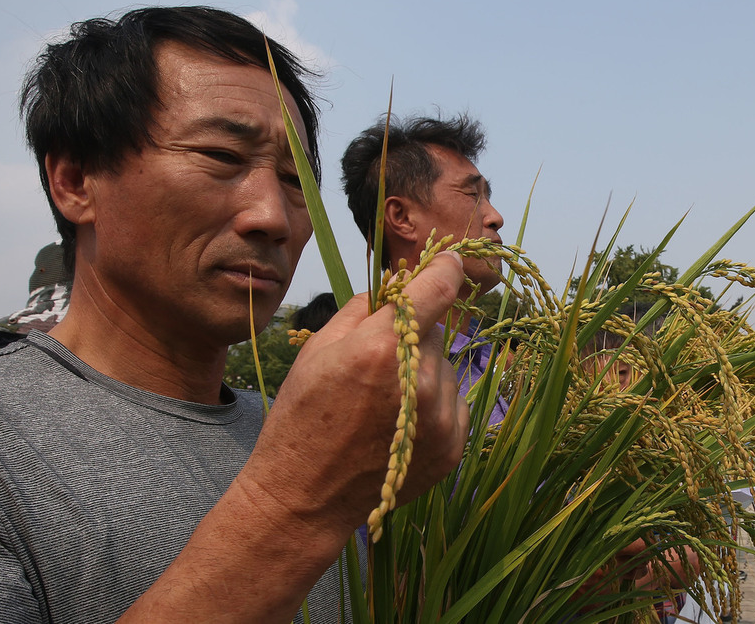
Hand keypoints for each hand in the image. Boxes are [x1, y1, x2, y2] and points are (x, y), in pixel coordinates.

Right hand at [242, 251, 469, 542]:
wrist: (305, 495)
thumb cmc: (302, 416)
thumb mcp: (319, 349)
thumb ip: (362, 310)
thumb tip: (397, 287)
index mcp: (383, 347)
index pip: (438, 288)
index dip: (446, 267)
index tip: (451, 259)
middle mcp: (421, 380)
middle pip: (435, 332)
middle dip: (414, 334)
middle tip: (377, 360)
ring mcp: (440, 418)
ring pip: (445, 367)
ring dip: (423, 370)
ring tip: (383, 399)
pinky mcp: (451, 446)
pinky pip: (452, 401)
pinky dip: (432, 403)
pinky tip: (397, 421)